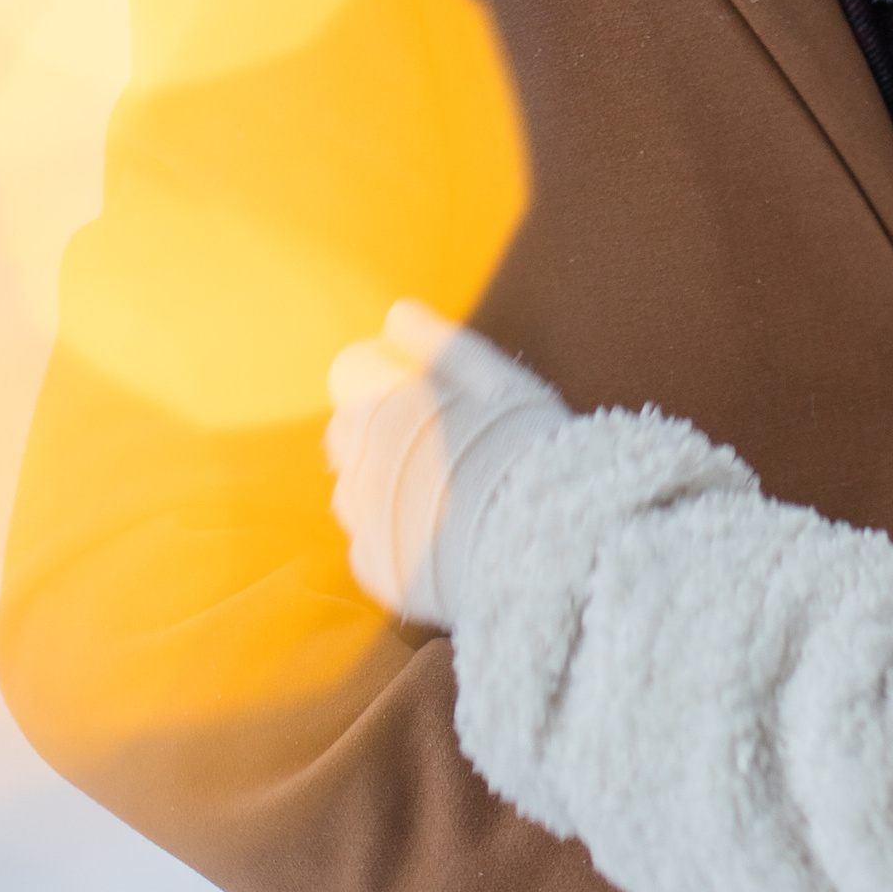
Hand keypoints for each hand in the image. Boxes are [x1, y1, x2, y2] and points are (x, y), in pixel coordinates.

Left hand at [324, 300, 570, 630]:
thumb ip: (437, 342)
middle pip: (350, 441)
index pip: (351, 385)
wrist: (542, 542)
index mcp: (376, 411)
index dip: (389, 388)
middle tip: (446, 448)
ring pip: (357, 495)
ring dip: (387, 489)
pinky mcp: (380, 576)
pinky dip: (398, 540)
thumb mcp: (492, 375)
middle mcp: (357, 467)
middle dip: (384, 437)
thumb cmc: (522, 447)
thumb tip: (396, 315)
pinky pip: (373, 548)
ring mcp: (364, 525)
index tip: (428, 400)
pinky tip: (444, 537)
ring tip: (448, 496)